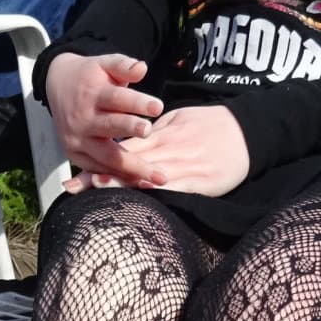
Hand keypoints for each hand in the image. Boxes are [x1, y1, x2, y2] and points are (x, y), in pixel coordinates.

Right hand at [44, 52, 163, 176]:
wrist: (56, 86)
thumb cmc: (90, 76)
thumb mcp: (104, 64)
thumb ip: (123, 66)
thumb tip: (142, 67)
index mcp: (91, 95)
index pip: (116, 99)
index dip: (136, 103)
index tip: (158, 107)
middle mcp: (82, 119)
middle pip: (109, 128)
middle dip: (130, 131)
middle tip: (149, 133)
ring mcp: (76, 140)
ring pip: (106, 157)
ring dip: (132, 167)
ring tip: (157, 177)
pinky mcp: (74, 156)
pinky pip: (98, 170)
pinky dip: (118, 178)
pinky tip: (140, 184)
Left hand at [62, 104, 249, 196]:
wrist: (249, 132)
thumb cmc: (213, 125)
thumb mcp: (180, 120)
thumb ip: (156, 131)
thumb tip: (133, 141)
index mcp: (161, 136)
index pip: (124, 149)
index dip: (98, 161)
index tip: (75, 174)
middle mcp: (167, 151)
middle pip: (127, 164)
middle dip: (98, 177)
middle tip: (72, 187)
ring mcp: (182, 167)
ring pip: (145, 177)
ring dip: (119, 184)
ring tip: (94, 189)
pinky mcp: (200, 182)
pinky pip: (174, 190)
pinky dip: (155, 194)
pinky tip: (139, 200)